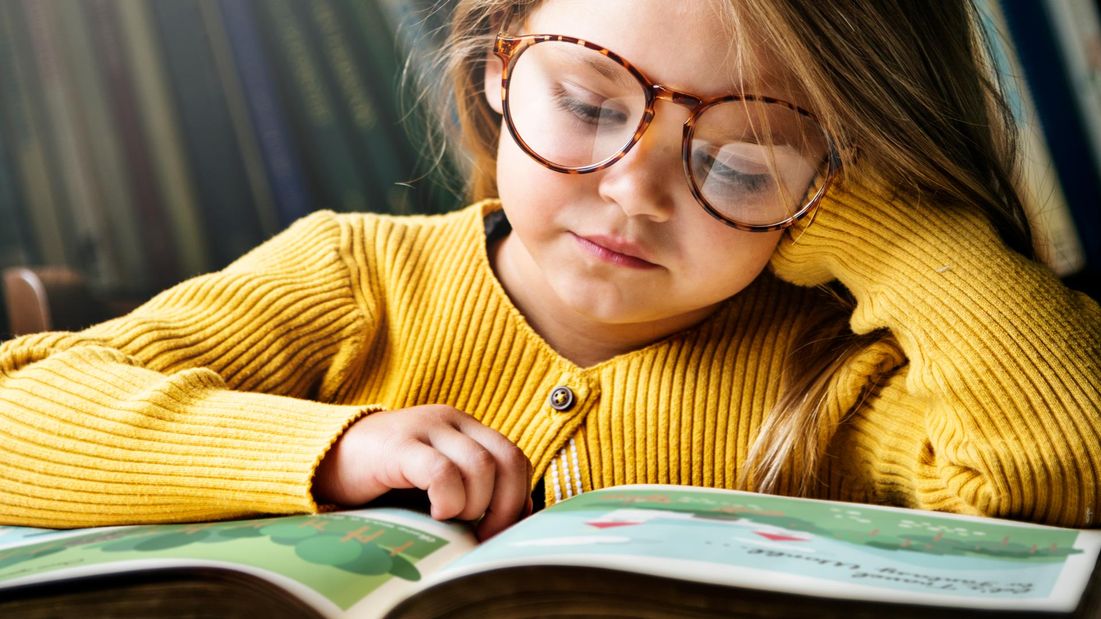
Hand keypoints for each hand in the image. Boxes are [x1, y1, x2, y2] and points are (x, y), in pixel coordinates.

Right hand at [313, 405, 532, 539]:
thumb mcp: (437, 480)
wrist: (328, 457)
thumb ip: (473, 488)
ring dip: (474, 505)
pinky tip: (435, 513)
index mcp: (466, 428)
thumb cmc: (387, 478)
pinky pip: (441, 471)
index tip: (499, 528)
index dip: (517, 497)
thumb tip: (515, 516)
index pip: (514, 458)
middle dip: (503, 506)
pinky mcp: (399, 445)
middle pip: (505, 460)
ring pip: (479, 466)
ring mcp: (425, 428)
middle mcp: (451, 421)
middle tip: (481, 533)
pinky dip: (448, 499)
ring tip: (450, 520)